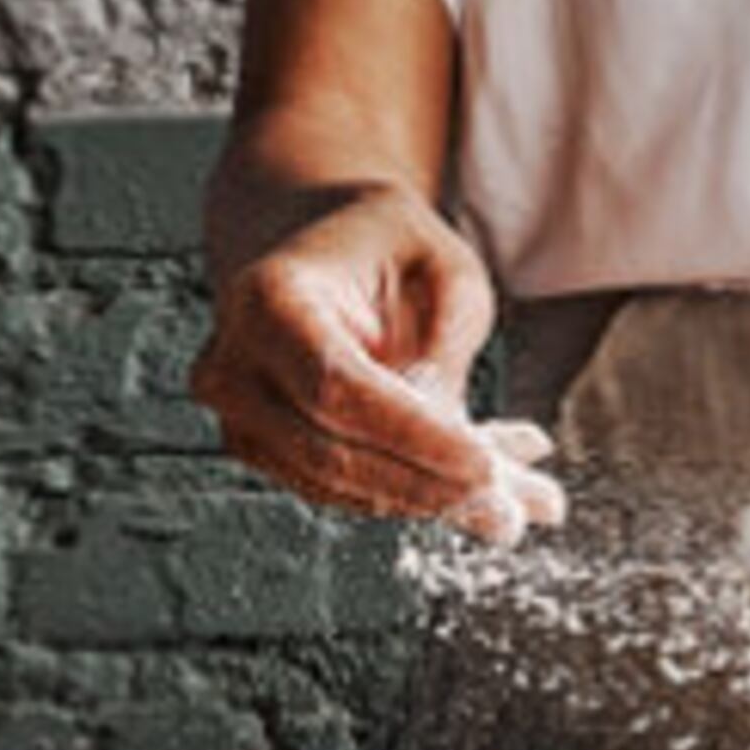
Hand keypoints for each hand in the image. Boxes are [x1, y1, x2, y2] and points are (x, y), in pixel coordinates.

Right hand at [188, 178, 564, 546]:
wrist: (317, 238)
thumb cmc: (381, 242)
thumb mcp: (442, 263)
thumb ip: (449, 341)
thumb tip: (456, 433)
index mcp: (271, 300)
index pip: (337, 390)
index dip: (412, 438)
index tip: (482, 468)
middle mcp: (237, 365)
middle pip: (330, 453)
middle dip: (426, 487)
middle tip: (510, 510)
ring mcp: (241, 415)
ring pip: (336, 485)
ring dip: (426, 500)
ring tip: (512, 502)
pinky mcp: (264, 449)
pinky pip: (339, 488)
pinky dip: (407, 493)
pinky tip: (470, 485)